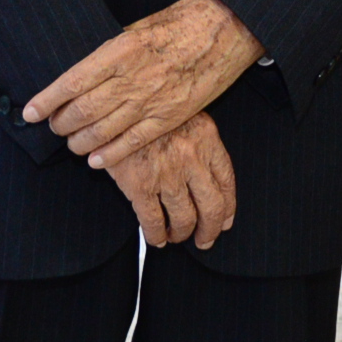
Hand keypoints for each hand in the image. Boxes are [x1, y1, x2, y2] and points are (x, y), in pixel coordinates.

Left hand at [25, 0, 264, 168]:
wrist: (225, 29)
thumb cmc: (181, 22)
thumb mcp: (138, 27)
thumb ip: (111, 51)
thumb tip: (85, 71)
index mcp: (120, 49)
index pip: (72, 81)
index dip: (47, 100)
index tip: (30, 112)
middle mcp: (132, 77)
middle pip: (82, 110)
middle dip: (60, 123)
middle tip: (53, 126)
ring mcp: (151, 100)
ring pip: (102, 131)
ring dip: (79, 142)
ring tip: (71, 143)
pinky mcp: (169, 117)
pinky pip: (132, 143)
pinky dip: (109, 155)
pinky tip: (95, 160)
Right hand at [108, 114, 237, 247]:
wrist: (113, 102)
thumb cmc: (147, 106)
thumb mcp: (182, 114)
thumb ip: (196, 141)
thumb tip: (207, 177)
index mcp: (206, 137)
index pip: (226, 180)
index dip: (228, 207)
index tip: (225, 220)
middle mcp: (191, 157)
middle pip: (212, 206)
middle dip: (210, 229)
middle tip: (205, 239)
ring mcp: (166, 172)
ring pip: (184, 218)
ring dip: (181, 233)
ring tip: (176, 237)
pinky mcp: (139, 184)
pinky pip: (153, 221)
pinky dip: (156, 235)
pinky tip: (156, 238)